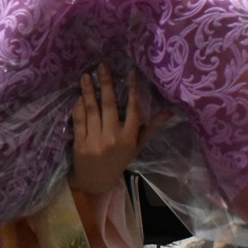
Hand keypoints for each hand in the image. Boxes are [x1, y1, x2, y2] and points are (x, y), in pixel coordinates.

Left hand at [70, 64, 162, 193]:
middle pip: (109, 105)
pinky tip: (79, 95)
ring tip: (86, 75)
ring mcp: (95, 140)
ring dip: (88, 90)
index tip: (131, 72)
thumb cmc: (118, 161)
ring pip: (91, 109)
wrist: (95, 182)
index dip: (133, 89)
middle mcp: (113, 138)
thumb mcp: (136, 147)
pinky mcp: (80, 143)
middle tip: (101, 66)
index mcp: (129, 138)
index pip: (133, 109)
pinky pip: (79, 119)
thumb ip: (150, 128)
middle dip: (105, 83)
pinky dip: (78, 106)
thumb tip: (169, 112)